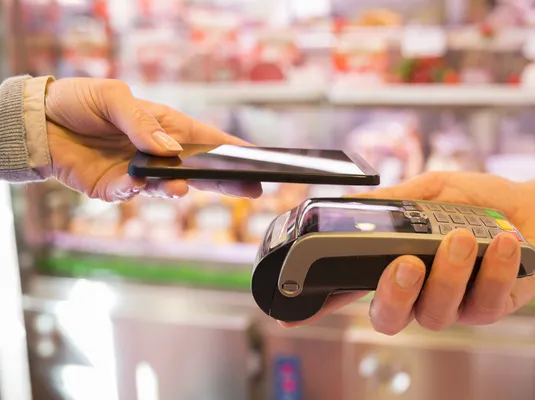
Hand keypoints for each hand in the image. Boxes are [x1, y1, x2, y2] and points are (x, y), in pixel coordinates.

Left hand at [44, 78, 261, 201]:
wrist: (39, 124)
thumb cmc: (80, 101)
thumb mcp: (113, 98)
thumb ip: (142, 122)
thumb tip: (169, 149)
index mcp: (165, 125)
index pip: (206, 139)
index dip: (232, 150)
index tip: (258, 159)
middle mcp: (158, 152)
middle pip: (201, 169)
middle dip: (227, 180)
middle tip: (253, 188)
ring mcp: (140, 173)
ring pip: (171, 185)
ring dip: (180, 187)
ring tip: (184, 187)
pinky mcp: (117, 189)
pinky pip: (134, 192)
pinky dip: (141, 188)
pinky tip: (142, 182)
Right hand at [283, 172, 534, 333]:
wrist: (534, 211)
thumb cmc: (476, 202)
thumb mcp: (430, 190)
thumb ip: (393, 200)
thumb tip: (350, 203)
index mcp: (394, 266)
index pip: (351, 290)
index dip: (320, 304)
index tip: (294, 310)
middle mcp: (418, 292)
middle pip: (388, 318)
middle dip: (394, 294)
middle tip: (406, 262)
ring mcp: (452, 304)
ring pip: (437, 311)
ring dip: (449, 273)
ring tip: (463, 236)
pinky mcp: (489, 308)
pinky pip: (485, 302)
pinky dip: (495, 269)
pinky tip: (506, 241)